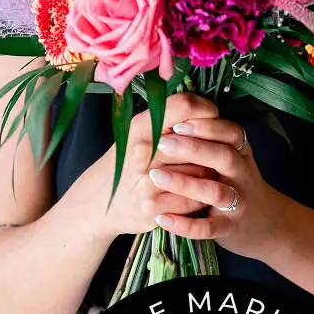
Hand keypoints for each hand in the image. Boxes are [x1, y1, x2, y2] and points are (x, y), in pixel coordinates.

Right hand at [90, 94, 220, 239]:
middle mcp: (143, 151)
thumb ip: (170, 118)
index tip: (213, 118)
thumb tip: (209, 111)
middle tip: (215, 148)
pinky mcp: (154, 208)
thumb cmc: (127, 161)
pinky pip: (196, 199)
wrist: (97, 200)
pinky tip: (198, 191)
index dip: (207, 110)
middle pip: (200, 141)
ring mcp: (148, 181)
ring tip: (207, 171)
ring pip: (202, 171)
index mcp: (141, 126)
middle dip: (213, 145)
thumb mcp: (140, 131)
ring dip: (211, 172)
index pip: (186, 106)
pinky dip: (203, 195)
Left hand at [147, 116, 283, 259]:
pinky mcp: (229, 228)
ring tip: (155, 176)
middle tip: (163, 143)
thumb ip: (211, 138)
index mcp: (241, 153)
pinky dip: (185, 225)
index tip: (178, 122)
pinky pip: (208, 229)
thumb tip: (175, 112)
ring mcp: (238, 203)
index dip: (206, 126)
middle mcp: (242, 175)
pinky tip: (162, 218)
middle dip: (193, 148)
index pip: (230, 132)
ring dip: (185, 183)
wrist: (265, 225)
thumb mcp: (233, 156)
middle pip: (223, 156)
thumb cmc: (237, 183)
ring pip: (215, 191)